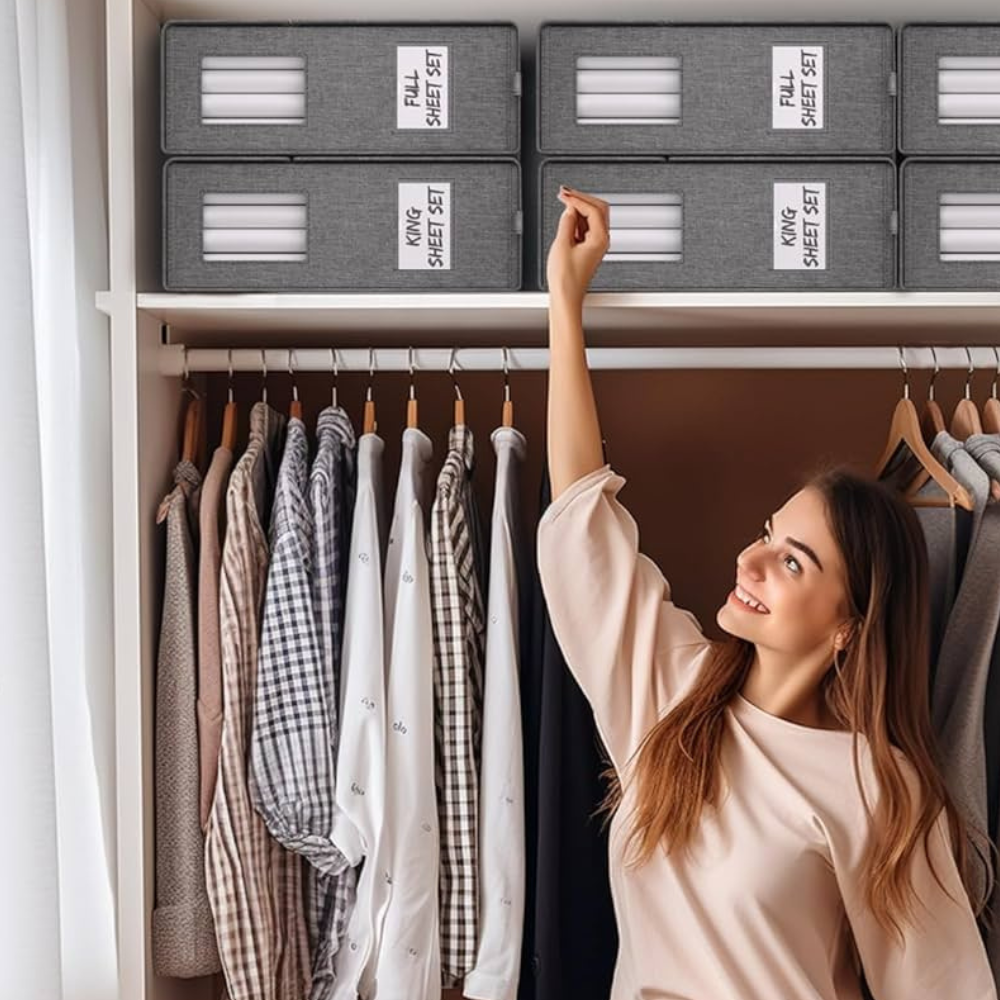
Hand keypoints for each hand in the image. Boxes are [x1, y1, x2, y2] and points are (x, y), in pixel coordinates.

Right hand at [545, 186, 610, 308]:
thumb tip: (569, 209)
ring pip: (593, 218)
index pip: (593, 209)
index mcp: (600, 239)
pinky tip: (567, 219)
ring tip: (564, 204)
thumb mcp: (561, 245)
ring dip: (579, 209)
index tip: (564, 194)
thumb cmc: (566, 280)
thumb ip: (566, 222)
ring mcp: (596, 245)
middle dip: (582, 199)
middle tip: (565, 193)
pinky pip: (587, 228)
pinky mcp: (589, 250)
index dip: (577, 198)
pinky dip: (578, 220)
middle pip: (598, 209)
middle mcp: (602, 241)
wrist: (566, 298)